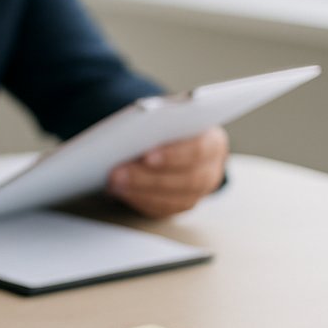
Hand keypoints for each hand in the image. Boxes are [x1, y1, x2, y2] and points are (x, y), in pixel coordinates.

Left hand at [108, 126, 227, 218]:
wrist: (180, 145)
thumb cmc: (171, 127)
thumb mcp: (170, 119)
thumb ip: (160, 123)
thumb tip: (130, 133)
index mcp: (213, 142)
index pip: (199, 150)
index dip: (173, 155)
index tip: (146, 156)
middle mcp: (210, 170)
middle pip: (185, 179)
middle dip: (148, 177)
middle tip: (117, 173)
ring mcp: (198, 192)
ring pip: (173, 198)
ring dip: (139, 191)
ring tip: (113, 182)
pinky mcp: (180, 205)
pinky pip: (161, 209)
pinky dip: (138, 200)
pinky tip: (119, 192)